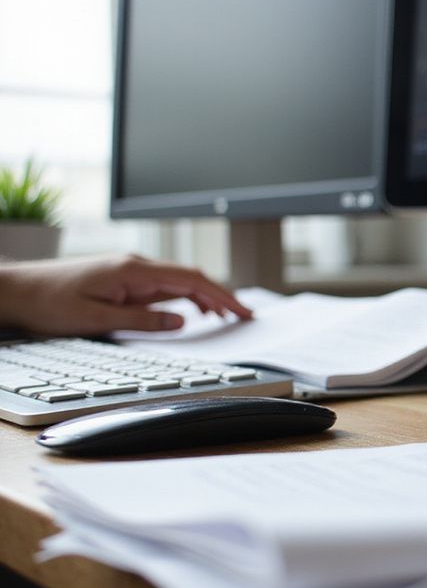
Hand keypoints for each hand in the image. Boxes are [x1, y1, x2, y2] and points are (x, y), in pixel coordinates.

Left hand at [0, 254, 252, 335]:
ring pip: (179, 282)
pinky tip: (192, 312)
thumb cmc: (48, 303)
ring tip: (225, 318)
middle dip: (221, 296)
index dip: (221, 296)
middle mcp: (135, 266)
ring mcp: (130, 271)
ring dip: (205, 297)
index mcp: (132, 270)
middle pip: (191, 278)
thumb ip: (142, 320)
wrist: (17, 291)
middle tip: (244, 317)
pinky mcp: (124, 280)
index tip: (242, 311)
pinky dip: (185, 298)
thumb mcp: (96, 319)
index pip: (191, 280)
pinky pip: (164, 287)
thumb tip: (182, 321)